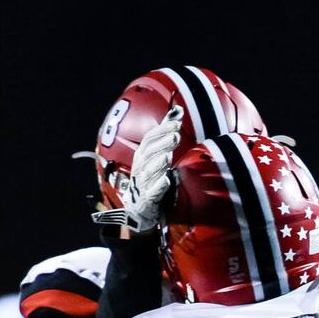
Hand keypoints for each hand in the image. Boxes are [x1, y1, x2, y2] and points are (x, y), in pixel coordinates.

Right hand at [92, 106, 183, 231]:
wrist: (140, 207)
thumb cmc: (152, 176)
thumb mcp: (159, 152)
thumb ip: (167, 132)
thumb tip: (178, 110)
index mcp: (143, 154)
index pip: (151, 137)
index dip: (163, 129)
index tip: (177, 122)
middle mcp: (141, 166)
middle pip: (150, 152)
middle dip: (162, 143)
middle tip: (176, 136)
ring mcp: (142, 182)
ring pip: (149, 171)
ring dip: (158, 163)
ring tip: (168, 156)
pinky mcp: (147, 199)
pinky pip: (153, 192)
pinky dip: (159, 186)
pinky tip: (167, 180)